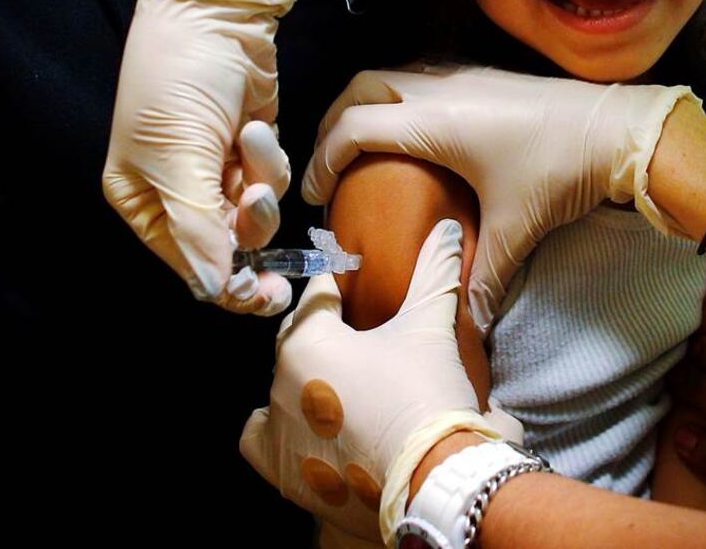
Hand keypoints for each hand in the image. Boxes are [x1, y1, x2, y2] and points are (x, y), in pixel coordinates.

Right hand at [103, 0, 302, 315]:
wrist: (217, 12)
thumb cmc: (178, 81)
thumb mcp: (179, 157)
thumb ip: (196, 230)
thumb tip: (213, 292)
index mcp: (141, 201)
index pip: (187, 265)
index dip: (226, 285)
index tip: (264, 295)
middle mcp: (176, 194)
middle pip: (225, 248)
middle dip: (249, 230)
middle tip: (266, 224)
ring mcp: (215, 172)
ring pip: (253, 217)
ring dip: (259, 184)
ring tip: (249, 140)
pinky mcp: (249, 152)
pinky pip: (270, 180)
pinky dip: (267, 157)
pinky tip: (253, 123)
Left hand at [240, 219, 522, 542]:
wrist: (434, 478)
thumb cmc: (426, 396)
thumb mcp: (430, 328)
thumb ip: (433, 273)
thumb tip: (446, 228)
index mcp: (307, 341)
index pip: (315, 295)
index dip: (336, 284)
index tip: (347, 281)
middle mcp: (280, 382)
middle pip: (294, 340)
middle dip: (321, 333)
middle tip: (353, 336)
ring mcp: (279, 429)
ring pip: (278, 387)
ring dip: (302, 382)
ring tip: (337, 385)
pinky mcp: (283, 470)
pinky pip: (259, 438)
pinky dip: (276, 430)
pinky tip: (304, 427)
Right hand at [301, 65, 699, 330]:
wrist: (623, 128)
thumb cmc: (563, 170)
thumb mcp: (517, 228)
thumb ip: (483, 276)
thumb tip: (468, 324)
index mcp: (434, 121)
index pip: (353, 130)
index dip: (322, 160)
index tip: (314, 194)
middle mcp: (440, 89)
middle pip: (359, 87)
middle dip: (332, 121)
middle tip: (326, 162)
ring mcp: (462, 76)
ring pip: (389, 75)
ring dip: (364, 104)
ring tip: (358, 146)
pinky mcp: (482, 76)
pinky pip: (418, 76)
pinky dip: (395, 99)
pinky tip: (408, 132)